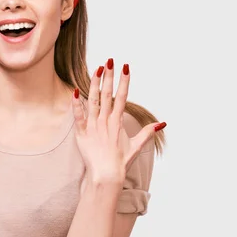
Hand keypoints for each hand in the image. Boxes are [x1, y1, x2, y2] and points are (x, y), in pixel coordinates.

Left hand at [72, 59, 165, 185]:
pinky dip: (76, 104)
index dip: (124, 81)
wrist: (106, 176)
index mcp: (118, 122)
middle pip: (107, 94)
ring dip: (94, 84)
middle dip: (109, 76)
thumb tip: (162, 123)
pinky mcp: (82, 133)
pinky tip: (75, 91)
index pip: (122, 97)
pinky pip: (78, 116)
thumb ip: (148, 133)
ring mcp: (93, 126)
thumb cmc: (121, 162)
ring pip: (93, 101)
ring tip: (96, 69)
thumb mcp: (137, 146)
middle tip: (110, 61)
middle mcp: (106, 121)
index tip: (125, 68)